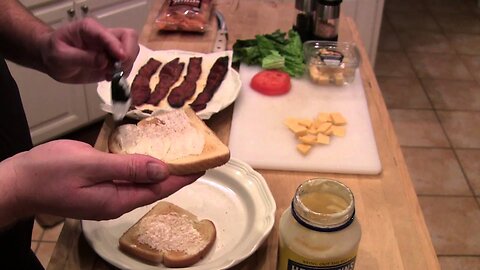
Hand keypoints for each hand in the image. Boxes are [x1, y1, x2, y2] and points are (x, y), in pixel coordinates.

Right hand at [0, 140, 201, 222]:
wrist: (16, 182)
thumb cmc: (47, 174)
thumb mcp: (90, 166)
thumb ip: (128, 168)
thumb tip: (162, 169)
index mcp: (117, 199)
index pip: (159, 188)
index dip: (182, 177)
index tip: (202, 166)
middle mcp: (116, 201)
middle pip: (154, 187)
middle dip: (176, 174)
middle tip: (195, 158)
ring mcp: (106, 195)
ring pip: (142, 182)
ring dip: (160, 170)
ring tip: (178, 156)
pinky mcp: (98, 188)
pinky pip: (128, 178)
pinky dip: (142, 167)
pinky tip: (147, 157)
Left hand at [39, 18, 138, 82]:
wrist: (52, 62)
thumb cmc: (53, 53)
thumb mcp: (62, 56)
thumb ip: (82, 58)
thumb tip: (104, 62)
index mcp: (90, 29)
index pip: (110, 34)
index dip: (117, 46)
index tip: (121, 58)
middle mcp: (103, 36)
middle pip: (129, 38)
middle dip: (128, 54)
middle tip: (118, 69)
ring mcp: (109, 48)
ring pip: (131, 51)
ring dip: (126, 65)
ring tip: (111, 75)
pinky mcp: (111, 60)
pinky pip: (126, 64)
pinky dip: (123, 73)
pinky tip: (109, 77)